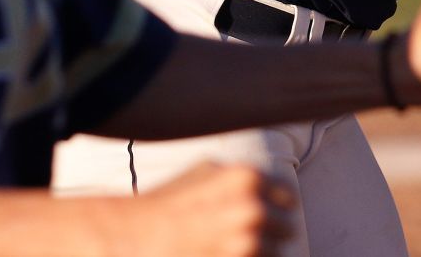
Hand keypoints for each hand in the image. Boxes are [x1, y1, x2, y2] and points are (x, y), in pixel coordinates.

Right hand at [105, 162, 295, 256]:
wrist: (131, 237)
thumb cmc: (168, 203)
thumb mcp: (206, 170)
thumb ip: (244, 175)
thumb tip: (278, 188)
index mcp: (247, 178)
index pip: (289, 199)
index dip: (274, 208)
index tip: (254, 216)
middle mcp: (251, 210)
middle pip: (286, 230)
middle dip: (267, 233)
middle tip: (233, 235)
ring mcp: (245, 245)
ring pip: (274, 255)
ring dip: (256, 254)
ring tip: (222, 247)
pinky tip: (218, 254)